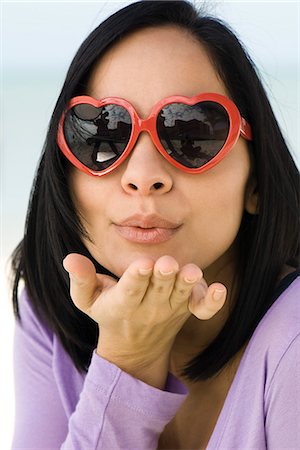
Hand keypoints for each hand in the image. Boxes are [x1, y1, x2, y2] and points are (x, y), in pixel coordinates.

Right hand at [63, 253, 225, 387]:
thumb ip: (81, 280)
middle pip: (158, 290)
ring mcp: (171, 309)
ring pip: (180, 295)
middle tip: (167, 263)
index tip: (142, 265)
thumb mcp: (87, 301)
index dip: (136, 278)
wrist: (135, 347)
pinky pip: (203, 310)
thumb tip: (69, 258)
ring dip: (187, 285)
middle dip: (163, 277)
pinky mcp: (187, 310)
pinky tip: (219, 290)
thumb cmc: (109, 315)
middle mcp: (150, 307)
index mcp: (124, 302)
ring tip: (192, 272)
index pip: (130, 290)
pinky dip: (211, 302)